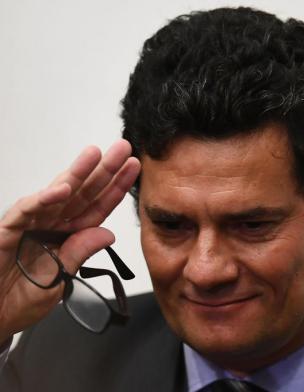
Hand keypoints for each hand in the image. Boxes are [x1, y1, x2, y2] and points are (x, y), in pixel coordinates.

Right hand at [0, 140, 139, 342]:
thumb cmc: (20, 300)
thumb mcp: (60, 279)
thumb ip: (79, 253)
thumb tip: (108, 233)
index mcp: (69, 235)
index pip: (98, 206)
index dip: (116, 187)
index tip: (133, 168)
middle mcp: (53, 223)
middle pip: (84, 192)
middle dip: (104, 170)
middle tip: (122, 148)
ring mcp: (32, 223)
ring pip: (59, 193)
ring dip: (77, 173)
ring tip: (95, 154)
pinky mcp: (9, 228)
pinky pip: (27, 210)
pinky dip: (43, 199)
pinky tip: (62, 189)